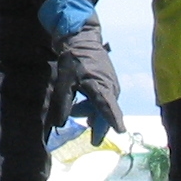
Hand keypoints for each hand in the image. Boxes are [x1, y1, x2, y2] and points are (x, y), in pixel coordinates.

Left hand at [48, 25, 125, 144]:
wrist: (82, 39)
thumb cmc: (73, 59)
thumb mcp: (64, 80)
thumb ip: (63, 103)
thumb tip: (60, 124)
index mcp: (101, 86)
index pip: (108, 107)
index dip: (113, 120)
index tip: (121, 131)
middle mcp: (110, 88)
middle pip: (106, 112)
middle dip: (100, 126)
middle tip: (93, 141)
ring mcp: (111, 85)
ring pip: (103, 106)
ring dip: (92, 113)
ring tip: (79, 117)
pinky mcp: (108, 82)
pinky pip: (103, 99)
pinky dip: (93, 106)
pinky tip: (82, 108)